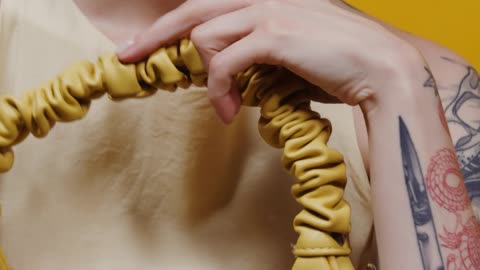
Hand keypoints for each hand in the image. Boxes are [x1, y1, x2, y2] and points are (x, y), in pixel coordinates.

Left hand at [118, 0, 423, 122]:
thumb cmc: (341, 63)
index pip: (209, 3)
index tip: (147, 40)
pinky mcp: (275, 34)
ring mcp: (270, 11)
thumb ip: (259, 55)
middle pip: (194, 9)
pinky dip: (220, 90)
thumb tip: (231, 74)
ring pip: (206, 36)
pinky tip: (227, 113)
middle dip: (155, 34)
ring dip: (205, 78)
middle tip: (126, 55)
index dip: (174, 21)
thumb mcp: (294, 51)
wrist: (382, 67)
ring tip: (220, 109)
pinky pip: (226, 62)